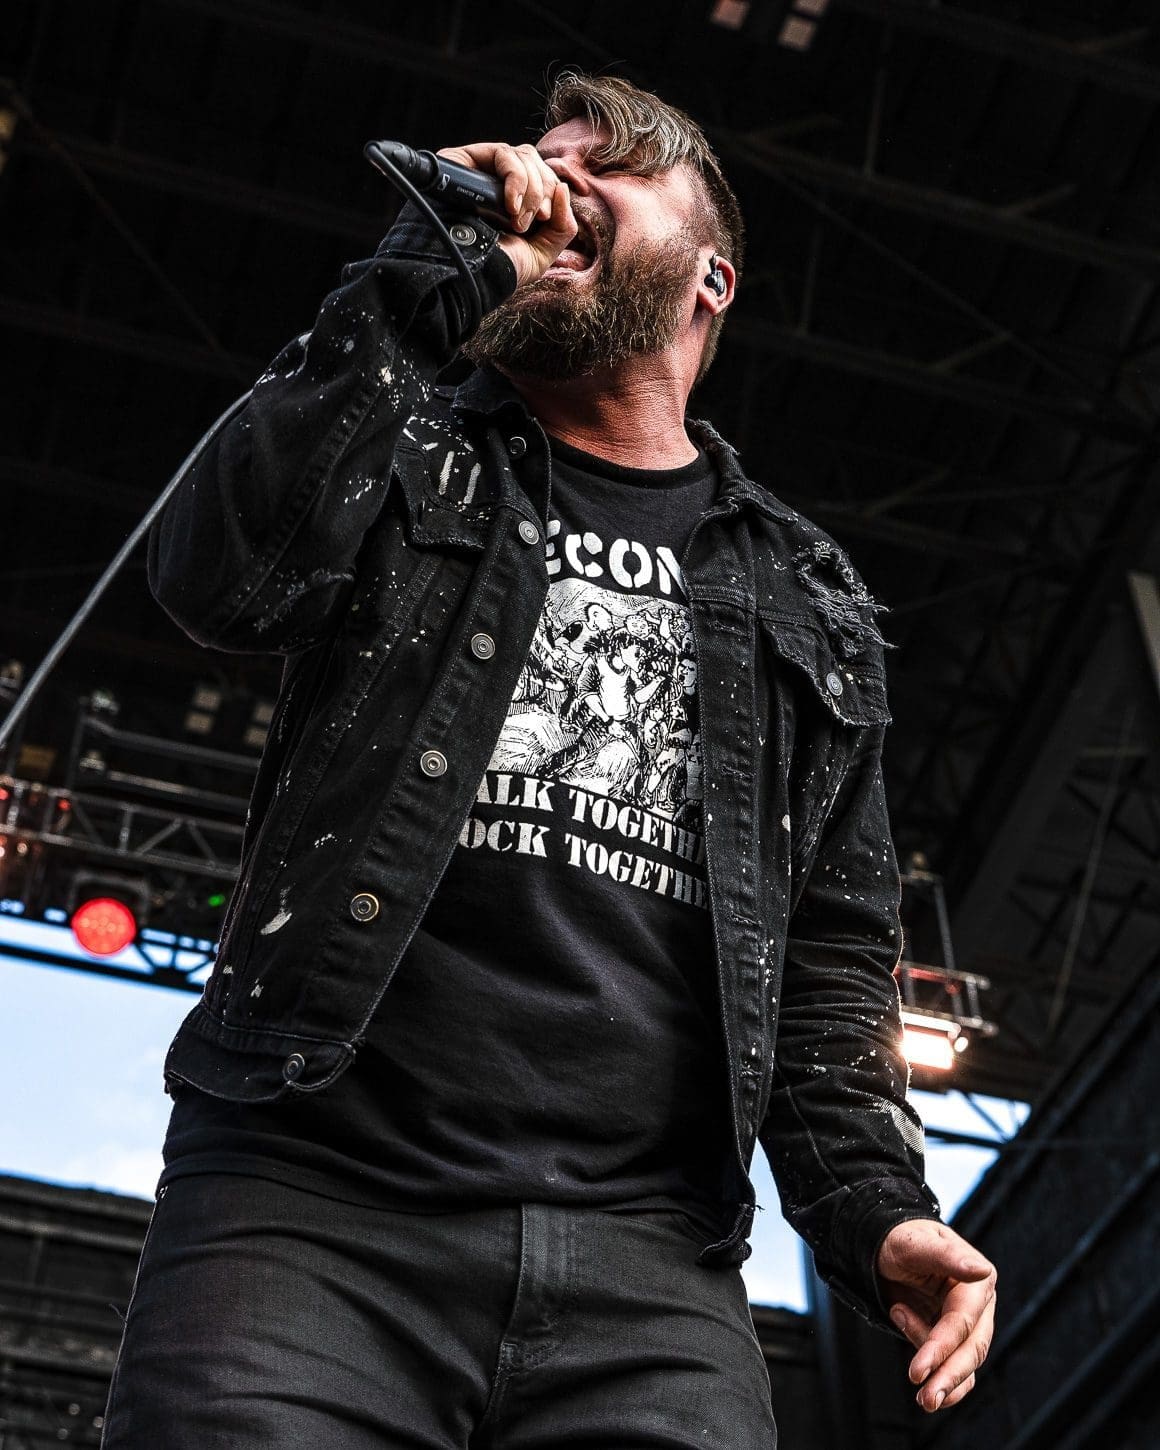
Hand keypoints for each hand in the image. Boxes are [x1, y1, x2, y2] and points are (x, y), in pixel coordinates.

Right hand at [435, 141, 576, 287]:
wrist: (468, 275)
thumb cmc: (499, 268)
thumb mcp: (541, 254)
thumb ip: (562, 226)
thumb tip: (563, 189)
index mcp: (518, 202)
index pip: (543, 176)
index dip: (552, 191)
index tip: (546, 217)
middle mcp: (500, 184)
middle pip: (534, 162)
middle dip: (543, 190)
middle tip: (534, 220)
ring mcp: (483, 170)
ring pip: (522, 155)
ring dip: (530, 188)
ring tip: (517, 219)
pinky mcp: (466, 161)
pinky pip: (503, 153)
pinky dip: (515, 177)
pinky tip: (510, 204)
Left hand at [876, 1219, 996, 1413]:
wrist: (886, 1246)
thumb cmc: (901, 1239)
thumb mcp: (916, 1243)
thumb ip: (948, 1256)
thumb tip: (982, 1271)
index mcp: (977, 1282)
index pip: (962, 1322)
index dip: (940, 1347)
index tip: (917, 1372)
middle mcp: (978, 1306)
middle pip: (971, 1349)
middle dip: (949, 1376)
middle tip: (925, 1399)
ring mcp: (967, 1326)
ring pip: (966, 1364)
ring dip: (948, 1386)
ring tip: (922, 1398)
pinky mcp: (953, 1339)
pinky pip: (955, 1367)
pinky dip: (944, 1382)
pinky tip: (922, 1383)